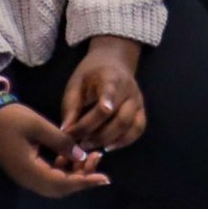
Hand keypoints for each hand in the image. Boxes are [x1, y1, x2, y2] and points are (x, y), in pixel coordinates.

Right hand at [0, 102, 108, 198]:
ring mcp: (25, 175)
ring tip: (91, 155)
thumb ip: (61, 142)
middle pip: (59, 188)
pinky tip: (72, 154)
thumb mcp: (39, 125)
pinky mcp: (26, 168)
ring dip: (74, 173)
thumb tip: (82, 156)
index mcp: (29, 171)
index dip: (84, 182)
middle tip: (98, 160)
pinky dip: (63, 168)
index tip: (105, 178)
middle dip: (82, 178)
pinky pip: (48, 175)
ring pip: (55, 183)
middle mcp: (27, 179)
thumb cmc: (10, 118)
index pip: (62, 184)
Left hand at [60, 36, 146, 151]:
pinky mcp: (141, 110)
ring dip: (110, 140)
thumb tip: (66, 132)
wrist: (113, 62)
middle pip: (120, 117)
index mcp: (111, 78)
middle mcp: (129, 90)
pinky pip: (138, 129)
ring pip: (131, 126)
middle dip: (98, 135)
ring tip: (91, 146)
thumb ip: (71, 108)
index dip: (103, 106)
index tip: (89, 124)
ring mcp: (138, 101)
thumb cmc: (90, 75)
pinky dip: (124, 141)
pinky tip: (107, 146)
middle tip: (80, 144)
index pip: (110, 93)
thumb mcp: (75, 85)